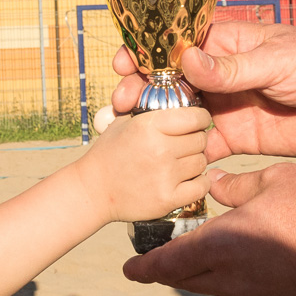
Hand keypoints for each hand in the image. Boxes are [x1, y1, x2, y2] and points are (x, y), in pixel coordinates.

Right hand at [73, 106, 211, 223]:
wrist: (94, 190)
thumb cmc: (109, 153)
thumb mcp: (124, 121)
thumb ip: (148, 108)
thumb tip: (177, 96)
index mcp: (149, 125)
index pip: (195, 117)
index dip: (200, 119)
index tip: (197, 123)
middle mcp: (160, 148)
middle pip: (201, 140)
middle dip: (196, 140)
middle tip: (185, 145)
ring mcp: (165, 175)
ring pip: (201, 162)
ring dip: (195, 161)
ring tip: (180, 163)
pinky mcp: (168, 198)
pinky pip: (201, 186)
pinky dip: (198, 183)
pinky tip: (187, 179)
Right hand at [110, 21, 295, 159]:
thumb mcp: (278, 61)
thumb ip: (232, 68)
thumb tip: (187, 61)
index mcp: (226, 44)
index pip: (176, 45)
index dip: (146, 53)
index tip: (123, 64)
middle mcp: (220, 74)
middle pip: (169, 81)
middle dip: (141, 91)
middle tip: (119, 105)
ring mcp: (226, 105)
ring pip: (178, 114)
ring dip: (153, 123)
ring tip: (128, 133)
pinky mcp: (237, 136)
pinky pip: (200, 147)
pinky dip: (181, 154)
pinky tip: (161, 163)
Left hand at [122, 162, 295, 295]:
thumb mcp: (274, 179)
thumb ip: (237, 186)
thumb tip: (214, 185)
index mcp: (224, 246)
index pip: (170, 263)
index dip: (146, 267)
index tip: (130, 271)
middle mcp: (236, 280)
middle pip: (190, 282)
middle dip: (171, 273)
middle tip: (160, 264)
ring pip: (221, 290)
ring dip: (208, 276)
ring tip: (207, 258)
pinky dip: (241, 282)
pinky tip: (253, 264)